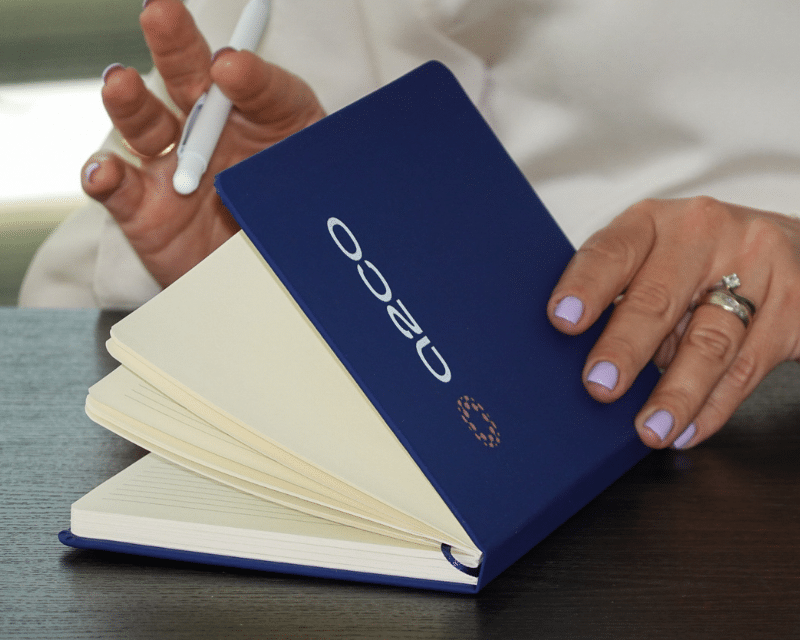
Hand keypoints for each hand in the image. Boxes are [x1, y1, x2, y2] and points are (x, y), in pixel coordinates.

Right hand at [82, 0, 324, 286]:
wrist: (270, 285)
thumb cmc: (292, 221)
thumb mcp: (310, 174)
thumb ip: (290, 134)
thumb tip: (252, 89)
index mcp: (258, 115)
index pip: (253, 83)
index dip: (245, 74)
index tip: (233, 69)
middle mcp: (211, 132)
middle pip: (186, 78)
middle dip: (174, 44)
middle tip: (160, 12)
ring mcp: (173, 168)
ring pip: (145, 125)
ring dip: (129, 102)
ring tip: (120, 83)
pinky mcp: (144, 211)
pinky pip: (118, 190)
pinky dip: (106, 179)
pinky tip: (106, 172)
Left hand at [548, 196, 799, 448]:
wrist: (794, 247)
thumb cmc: (699, 261)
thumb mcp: (654, 258)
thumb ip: (619, 295)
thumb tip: (576, 362)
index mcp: (655, 222)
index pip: (613, 250)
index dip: (586, 286)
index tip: (562, 319)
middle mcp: (705, 235)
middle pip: (659, 298)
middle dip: (625, 348)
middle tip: (599, 386)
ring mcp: (757, 267)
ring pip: (710, 341)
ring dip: (676, 393)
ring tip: (649, 428)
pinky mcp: (795, 307)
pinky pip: (748, 367)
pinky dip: (714, 407)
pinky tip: (688, 429)